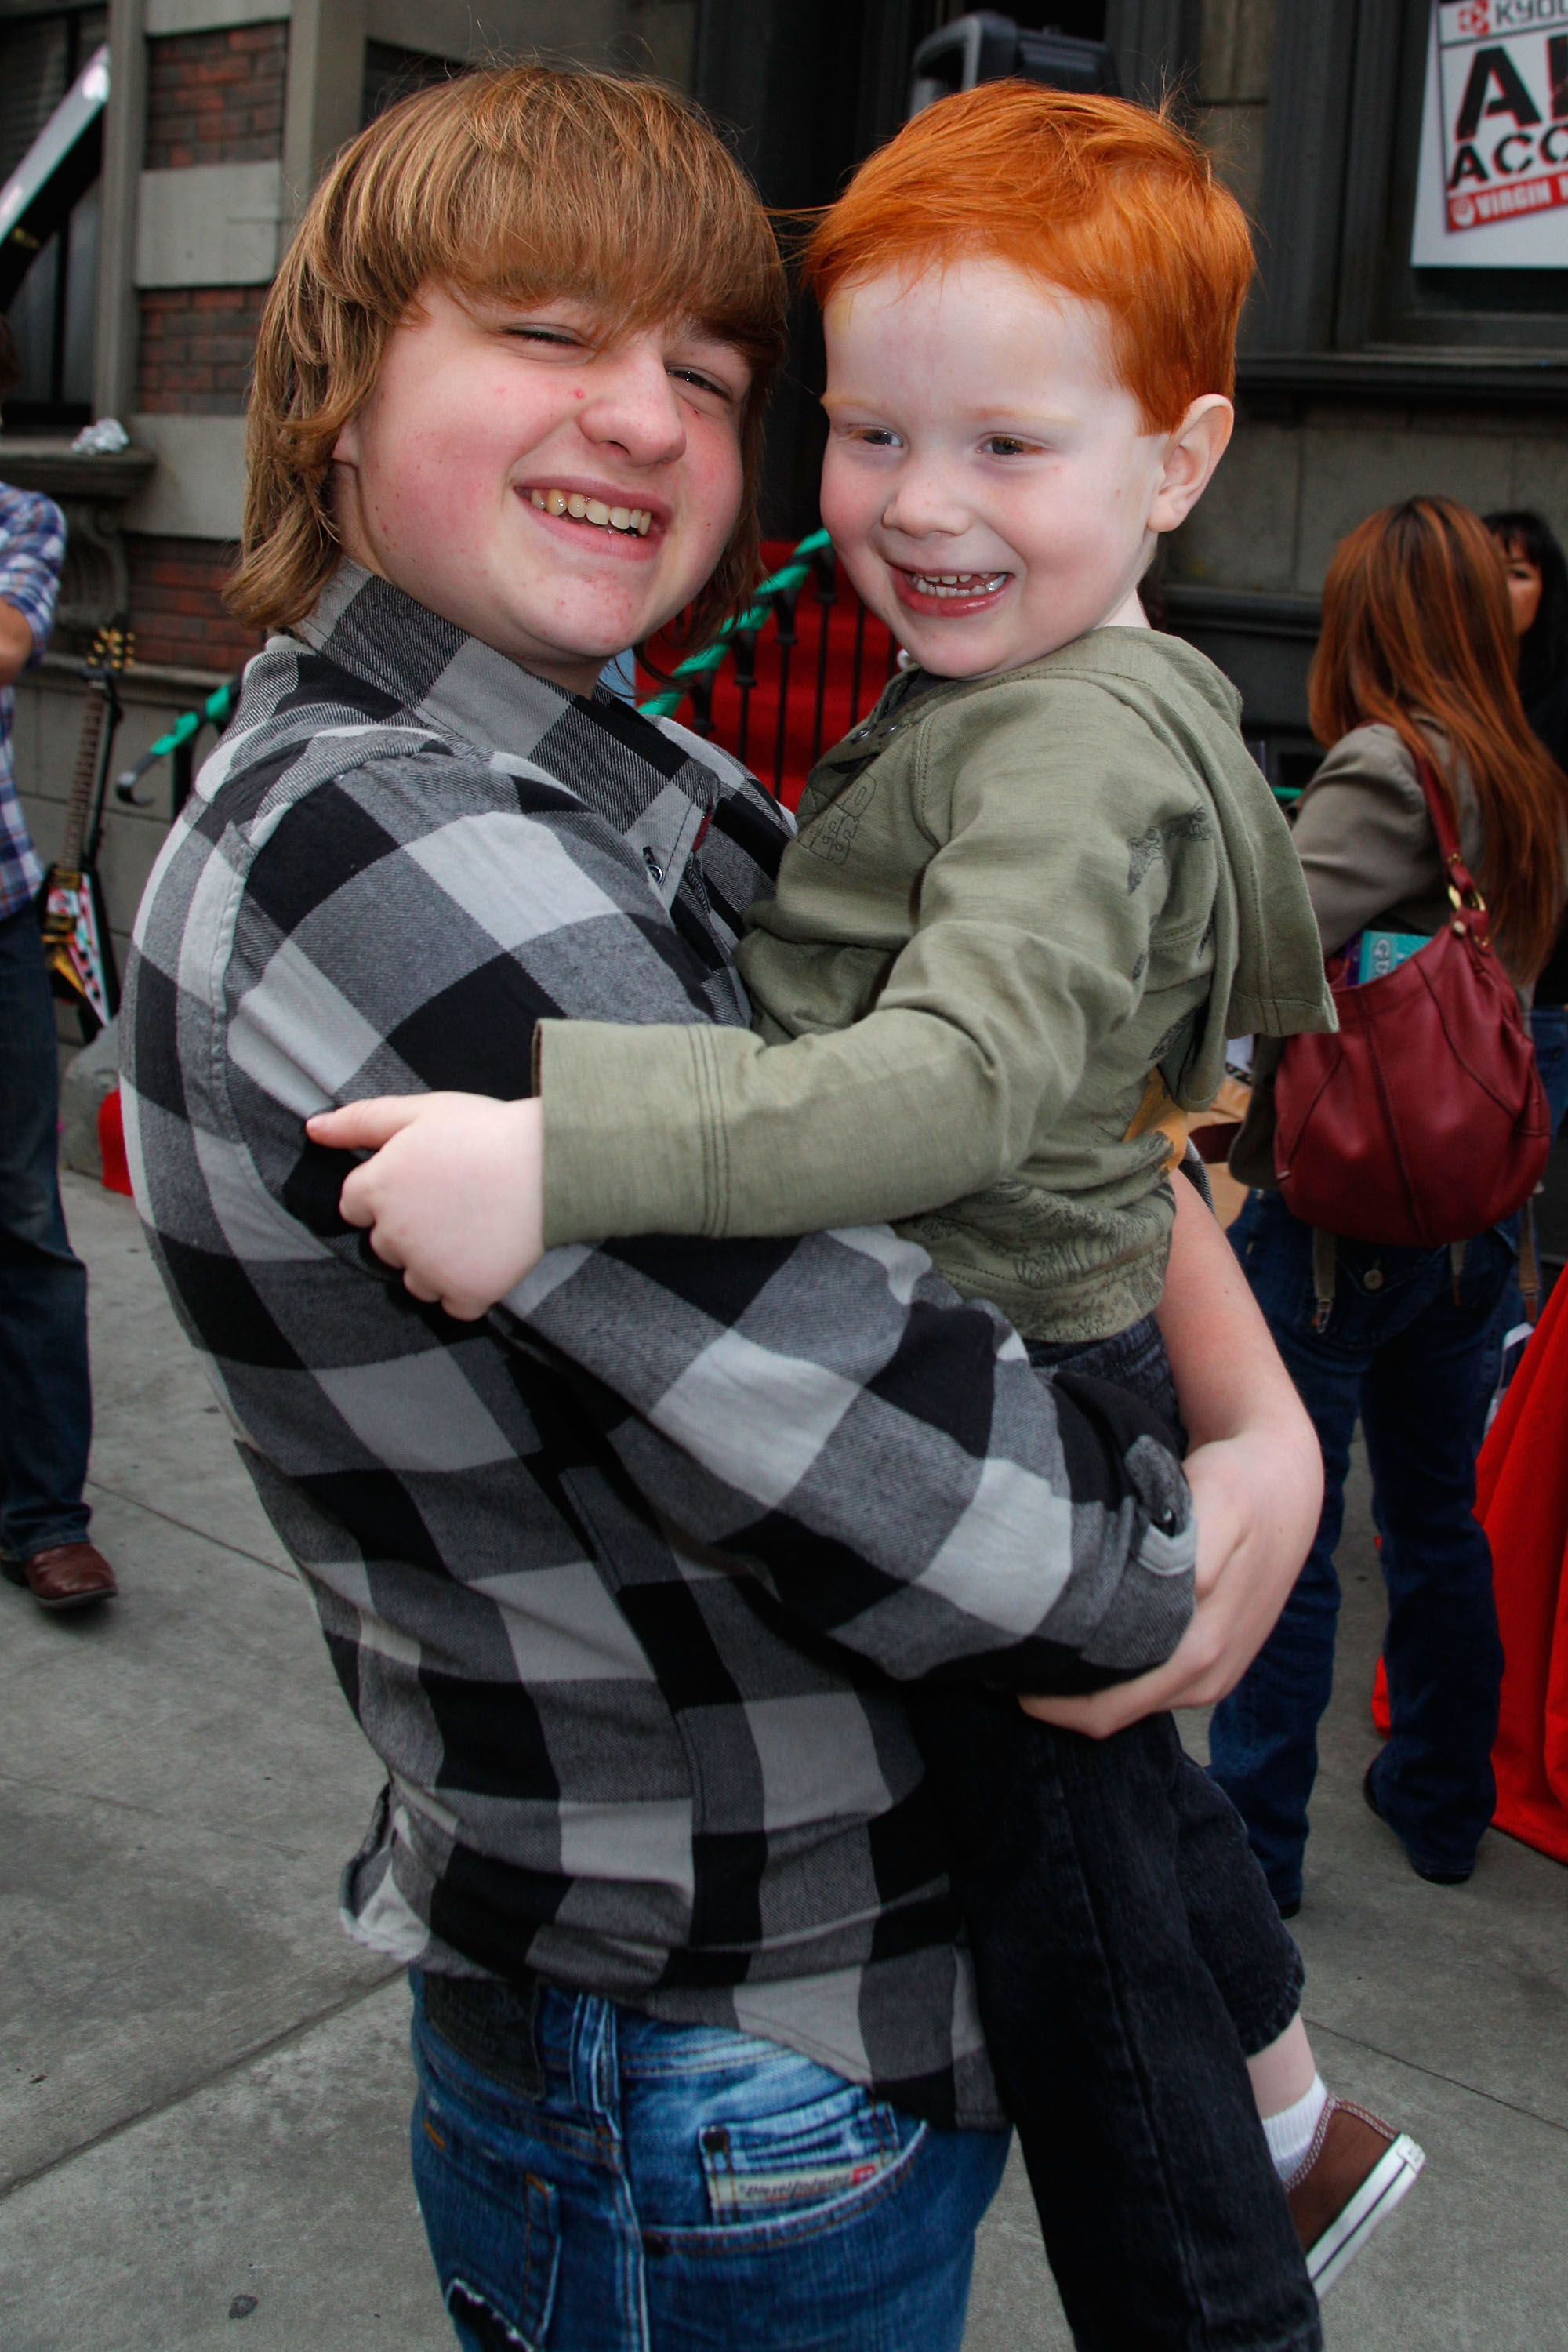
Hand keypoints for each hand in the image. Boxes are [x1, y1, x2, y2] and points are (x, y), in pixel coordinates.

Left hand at [306, 1093, 543, 1319]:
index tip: (423, 1179)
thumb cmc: (485, 1130)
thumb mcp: (420, 1110)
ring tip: (473, 1228)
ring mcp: (430, 1268)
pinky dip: (467, 1289)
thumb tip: (312, 1129)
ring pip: (415, 1280)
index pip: (354, 1206)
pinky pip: (453, 1306)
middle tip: (454, 1200)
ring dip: (434, 1263)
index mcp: (377, 1188)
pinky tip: (487, 1256)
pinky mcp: (466, 1292)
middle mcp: (394, 1234)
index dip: (386, 1191)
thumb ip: (361, 1120)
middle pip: (384, 1245)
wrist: (551, 1163)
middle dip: (408, 1228)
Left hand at [1019, 1414, 1320, 1737]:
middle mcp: (1205, 1678)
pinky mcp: (1209, 1660)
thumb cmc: (1242, 1487)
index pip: (1104, 1710)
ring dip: (1082, 1679)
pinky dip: (1109, 1665)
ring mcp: (1209, 1674)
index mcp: (1200, 1654)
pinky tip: (1082, 1627)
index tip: (998, 1662)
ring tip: (1033, 1636)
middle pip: (1109, 1713)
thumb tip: (1157, 1602)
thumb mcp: (1218, 1505)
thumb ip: (1189, 1561)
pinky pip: (1145, 1680)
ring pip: (1127, 1698)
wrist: (1287, 1479)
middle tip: (1000, 1652)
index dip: (1045, 1698)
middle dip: (1054, 1692)